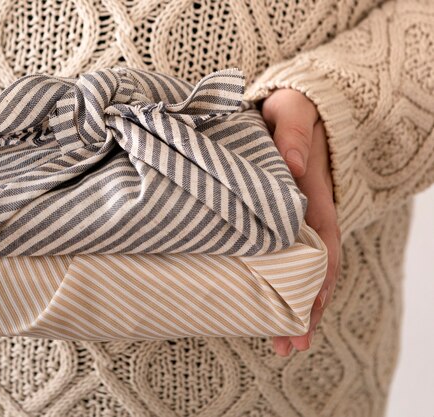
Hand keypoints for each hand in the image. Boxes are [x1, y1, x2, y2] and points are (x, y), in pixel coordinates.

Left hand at [260, 89, 341, 355]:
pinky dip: (276, 285)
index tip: (308, 312)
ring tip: (279, 345)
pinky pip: (279, 258)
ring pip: (296, 271)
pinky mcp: (275, 223)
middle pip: (313, 269)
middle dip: (305, 309)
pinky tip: (262, 309)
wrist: (288, 109)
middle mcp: (308, 215)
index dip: (318, 281)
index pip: (322, 245)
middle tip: (288, 346)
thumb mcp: (292, 111)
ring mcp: (293, 222)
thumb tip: (293, 164)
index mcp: (315, 195)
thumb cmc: (290, 111)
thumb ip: (293, 133)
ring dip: (291, 307)